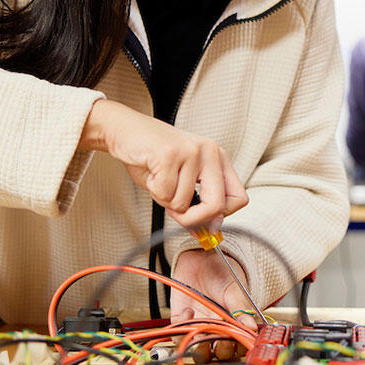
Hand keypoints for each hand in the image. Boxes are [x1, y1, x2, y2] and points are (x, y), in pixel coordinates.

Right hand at [79, 100, 248, 230]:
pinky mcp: (170, 154)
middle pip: (217, 206)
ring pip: (183, 203)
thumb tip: (208, 233)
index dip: (220, 216)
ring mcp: (191, 152)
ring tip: (159, 180)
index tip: (203, 221)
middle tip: (176, 212)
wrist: (125, 131)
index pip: (239, 198)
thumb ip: (197, 205)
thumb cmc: (152, 156)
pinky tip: (151, 173)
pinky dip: (154, 192)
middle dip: (194, 219)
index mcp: (218, 158)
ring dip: (165, 200)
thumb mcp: (180, 182)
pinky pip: (165, 193)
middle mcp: (210, 152)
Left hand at [171, 249, 257, 360]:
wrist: (200, 256)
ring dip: (199, 346)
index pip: (239, 346)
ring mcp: (200, 327)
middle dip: (220, 349)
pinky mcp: (182, 322)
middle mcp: (218, 329)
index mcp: (235, 323)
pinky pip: (179, 337)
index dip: (237, 347)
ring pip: (199, 352)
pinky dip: (182, 329)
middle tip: (217, 333)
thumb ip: (240, 308)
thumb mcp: (233, 288)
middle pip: (220, 354)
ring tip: (200, 328)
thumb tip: (252, 327)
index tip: (234, 339)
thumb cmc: (222, 270)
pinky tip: (189, 311)